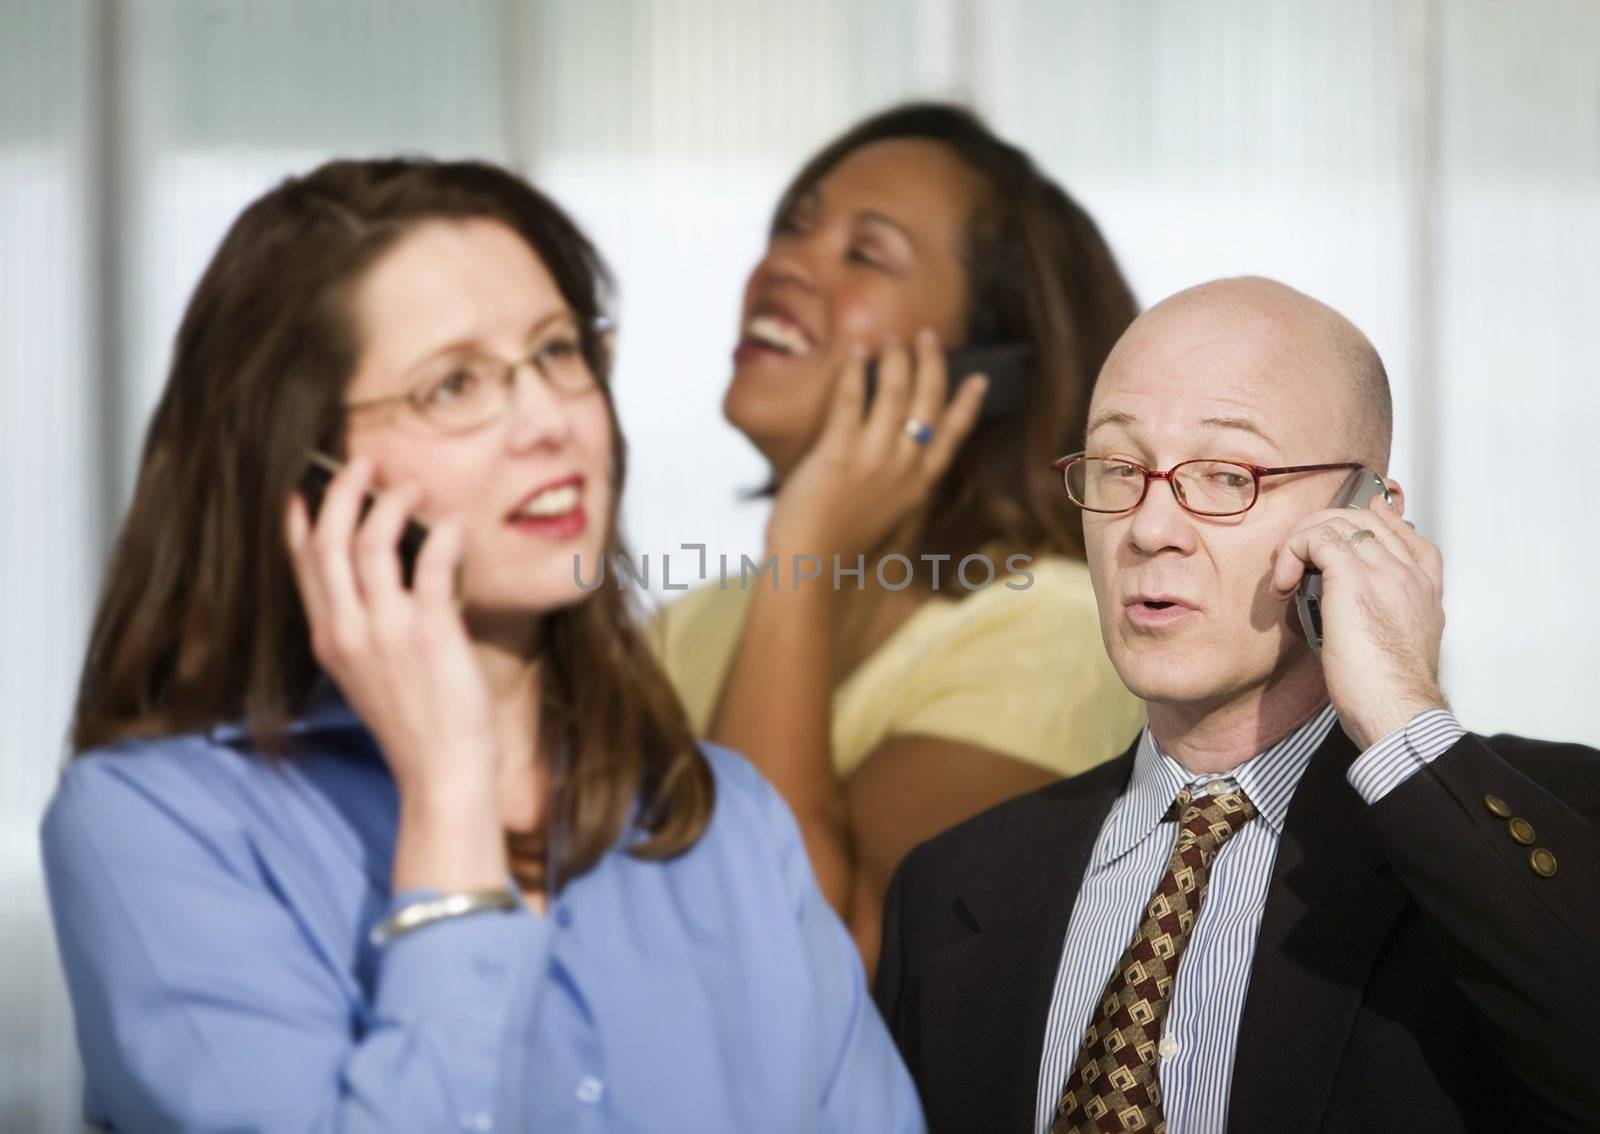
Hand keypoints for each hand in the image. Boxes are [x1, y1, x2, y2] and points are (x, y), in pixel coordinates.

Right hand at [285, 455, 497, 807]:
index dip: (301, 522)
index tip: (304, 490)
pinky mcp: (428, 631)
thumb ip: (369, 631)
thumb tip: (389, 584)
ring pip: (369, 542)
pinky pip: (429, 564)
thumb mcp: (373, 676)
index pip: (303, 567)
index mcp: (331, 640)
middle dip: (341, 492)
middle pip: (328, 542)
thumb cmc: (419, 727)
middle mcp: (348, 631)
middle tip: (364, 463)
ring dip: (390, 503)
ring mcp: (385, 631)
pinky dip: (441, 534)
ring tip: (412, 485)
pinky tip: (454, 523)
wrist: (442, 771)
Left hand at [766, 328, 986, 562]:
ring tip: (892, 338)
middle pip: (928, 403)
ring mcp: (873, 460)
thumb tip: (894, 466)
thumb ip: (894, 490)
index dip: (966, 404)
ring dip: (895, 359)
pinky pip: (851, 400)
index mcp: (918, 487)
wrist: (812, 570)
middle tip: (926, 336)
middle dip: (930, 364)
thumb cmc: (840, 550)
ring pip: (894, 394)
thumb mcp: (885, 520)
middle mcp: (903, 469)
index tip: (978, 377)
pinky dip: (854, 371)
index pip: (952, 436)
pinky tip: (855, 351)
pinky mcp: (838, 454)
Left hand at [1270, 492, 1447, 749]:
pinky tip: (1285, 581)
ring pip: (1340, 522)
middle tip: (1300, 552)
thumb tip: (1351, 616)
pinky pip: (1317, 539)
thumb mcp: (1395, 649)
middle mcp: (1407, 574)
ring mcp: (1382, 572)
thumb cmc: (1391, 693)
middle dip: (1326, 527)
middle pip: (1367, 520)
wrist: (1398, 709)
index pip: (1407, 536)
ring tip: (1289, 571)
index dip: (1381, 520)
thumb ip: (1382, 621)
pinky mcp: (1352, 579)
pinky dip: (1294, 551)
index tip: (1362, 516)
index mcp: (1424, 592)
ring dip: (1306, 538)